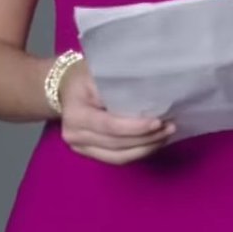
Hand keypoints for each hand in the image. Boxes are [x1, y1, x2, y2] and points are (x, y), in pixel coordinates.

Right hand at [56, 61, 173, 163]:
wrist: (62, 88)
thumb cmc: (84, 76)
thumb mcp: (98, 72)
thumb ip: (120, 84)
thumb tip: (153, 91)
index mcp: (76, 114)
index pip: (110, 125)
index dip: (135, 127)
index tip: (158, 122)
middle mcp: (74, 135)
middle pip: (117, 144)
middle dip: (147, 138)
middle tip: (170, 126)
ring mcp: (80, 147)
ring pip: (119, 156)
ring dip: (146, 148)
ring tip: (166, 135)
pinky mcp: (88, 153)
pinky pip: (116, 159)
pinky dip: (138, 152)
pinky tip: (153, 143)